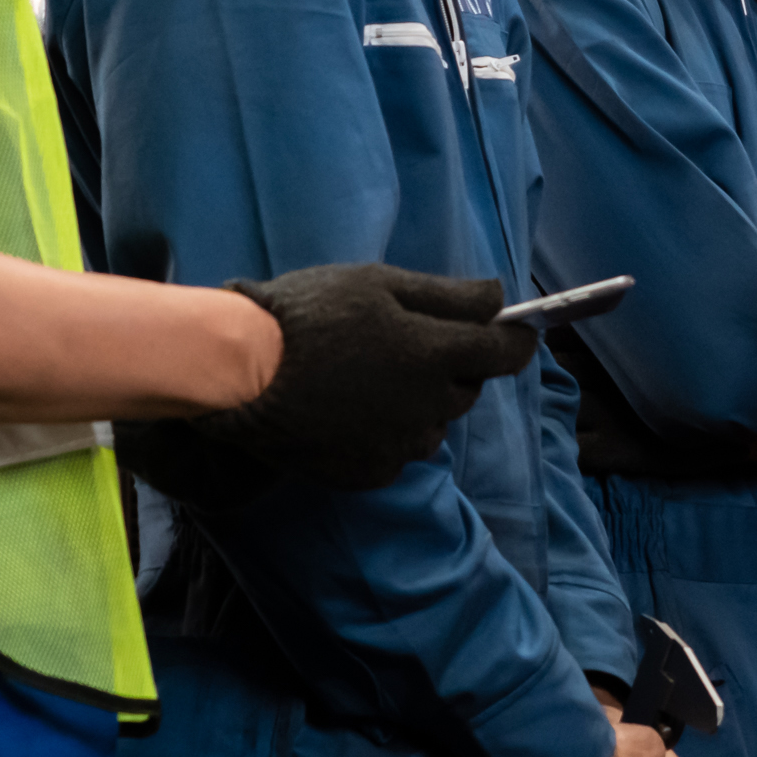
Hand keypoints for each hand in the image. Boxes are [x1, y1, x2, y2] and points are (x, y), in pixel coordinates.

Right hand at [114, 264, 534, 502]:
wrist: (240, 373)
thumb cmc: (308, 315)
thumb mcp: (377, 283)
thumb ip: (447, 294)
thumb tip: (501, 297)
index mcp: (434, 355)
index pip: (504, 352)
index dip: (515, 339)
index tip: (514, 330)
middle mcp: (427, 407)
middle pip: (467, 389)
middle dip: (453, 367)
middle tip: (408, 342)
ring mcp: (398, 446)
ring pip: (433, 425)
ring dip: (420, 404)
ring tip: (370, 378)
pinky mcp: (369, 473)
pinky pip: (396, 453)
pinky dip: (385, 434)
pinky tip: (349, 411)